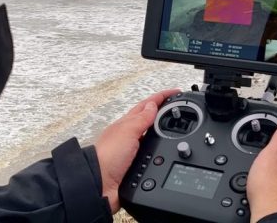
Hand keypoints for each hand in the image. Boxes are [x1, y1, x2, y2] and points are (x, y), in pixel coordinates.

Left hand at [94, 88, 179, 211]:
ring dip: (161, 128)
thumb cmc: (107, 157)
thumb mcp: (127, 132)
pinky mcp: (136, 166)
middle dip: (162, 110)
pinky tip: (163, 148)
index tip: (176, 92)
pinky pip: (151, 153)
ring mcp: (133, 151)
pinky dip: (158, 148)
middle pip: (149, 118)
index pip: (147, 105)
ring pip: (151, 135)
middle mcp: (130, 136)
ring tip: (172, 121)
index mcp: (127, 124)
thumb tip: (153, 105)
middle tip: (175, 104)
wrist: (100, 184)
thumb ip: (142, 119)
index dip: (162, 97)